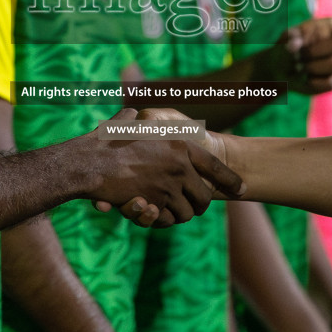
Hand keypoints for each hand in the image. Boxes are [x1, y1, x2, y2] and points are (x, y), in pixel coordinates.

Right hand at [82, 109, 243, 225]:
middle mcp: (179, 165)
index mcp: (179, 145)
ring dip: (180, 215)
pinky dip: (163, 220)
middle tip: (196, 207)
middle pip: (204, 196)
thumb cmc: (103, 142)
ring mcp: (168, 186)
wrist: (88, 163)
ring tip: (171, 212)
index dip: (231, 180)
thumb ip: (136, 119)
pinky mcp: (155, 204)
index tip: (243, 189)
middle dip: (200, 205)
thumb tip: (132, 111)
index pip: (216, 166)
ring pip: (188, 212)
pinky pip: (168, 220)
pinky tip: (155, 214)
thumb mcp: (124, 123)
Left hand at [265, 16, 331, 95]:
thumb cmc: (285, 49)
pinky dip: (313, 82)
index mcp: (325, 28)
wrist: (280, 71)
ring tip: (300, 67)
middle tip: (297, 55)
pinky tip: (306, 79)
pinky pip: (330, 82)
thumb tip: (294, 45)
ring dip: (312, 66)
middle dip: (313, 51)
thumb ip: (289, 39)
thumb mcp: (284, 40)